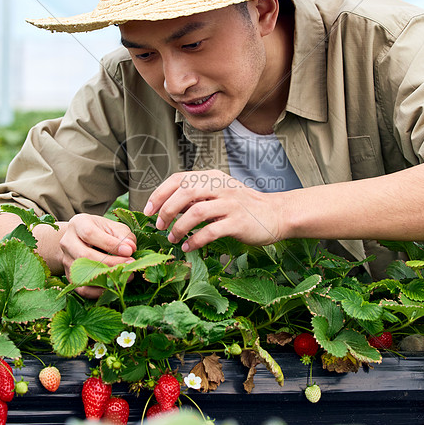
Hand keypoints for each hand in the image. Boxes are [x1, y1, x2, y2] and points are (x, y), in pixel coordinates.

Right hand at [58, 214, 136, 298]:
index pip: (90, 234)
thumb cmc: (102, 231)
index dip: (110, 244)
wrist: (81, 241)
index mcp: (78, 224)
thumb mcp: (113, 227)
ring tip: (126, 276)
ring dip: (107, 277)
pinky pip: (82, 288)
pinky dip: (99, 291)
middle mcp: (68, 242)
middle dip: (111, 263)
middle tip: (130, 265)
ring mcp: (66, 260)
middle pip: (84, 255)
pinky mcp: (69, 277)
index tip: (129, 251)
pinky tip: (114, 286)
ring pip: (83, 273)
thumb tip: (130, 248)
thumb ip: (123, 236)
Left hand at [143, 170, 286, 250]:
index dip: (159, 194)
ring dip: (179, 227)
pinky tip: (188, 247)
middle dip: (166, 210)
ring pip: (196, 212)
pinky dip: (195, 240)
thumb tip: (167, 208)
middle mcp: (221, 187)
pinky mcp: (238, 222)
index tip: (148, 210)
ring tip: (172, 238)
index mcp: (212, 177)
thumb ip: (197, 197)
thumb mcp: (219, 194)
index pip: (179, 179)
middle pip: (185, 193)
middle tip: (159, 225)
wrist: (276, 214)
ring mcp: (231, 204)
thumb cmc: (243, 207)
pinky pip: (211, 231)